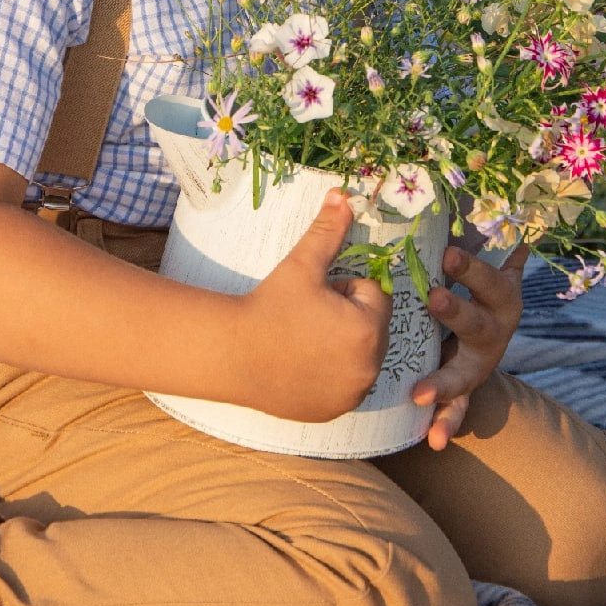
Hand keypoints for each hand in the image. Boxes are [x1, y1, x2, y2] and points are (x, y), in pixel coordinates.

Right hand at [238, 188, 392, 423]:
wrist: (232, 355)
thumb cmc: (269, 305)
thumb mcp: (302, 265)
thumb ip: (329, 231)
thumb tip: (344, 194)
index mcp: (368, 328)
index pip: (374, 295)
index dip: (343, 290)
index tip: (315, 297)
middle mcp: (369, 366)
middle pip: (372, 326)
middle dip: (347, 317)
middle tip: (307, 318)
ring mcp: (353, 393)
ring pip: (361, 355)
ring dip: (342, 344)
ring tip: (303, 339)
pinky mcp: (336, 410)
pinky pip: (347, 384)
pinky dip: (332, 373)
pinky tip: (301, 364)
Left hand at [411, 243, 526, 450]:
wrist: (479, 327)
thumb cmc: (466, 281)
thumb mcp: (469, 257)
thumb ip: (470, 225)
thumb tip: (458, 173)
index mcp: (500, 292)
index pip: (492, 277)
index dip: (472, 267)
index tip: (445, 252)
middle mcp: (497, 328)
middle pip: (481, 321)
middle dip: (456, 312)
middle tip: (431, 299)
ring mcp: (483, 362)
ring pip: (469, 371)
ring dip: (446, 379)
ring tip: (420, 390)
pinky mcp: (468, 389)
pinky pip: (459, 409)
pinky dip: (446, 423)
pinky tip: (432, 439)